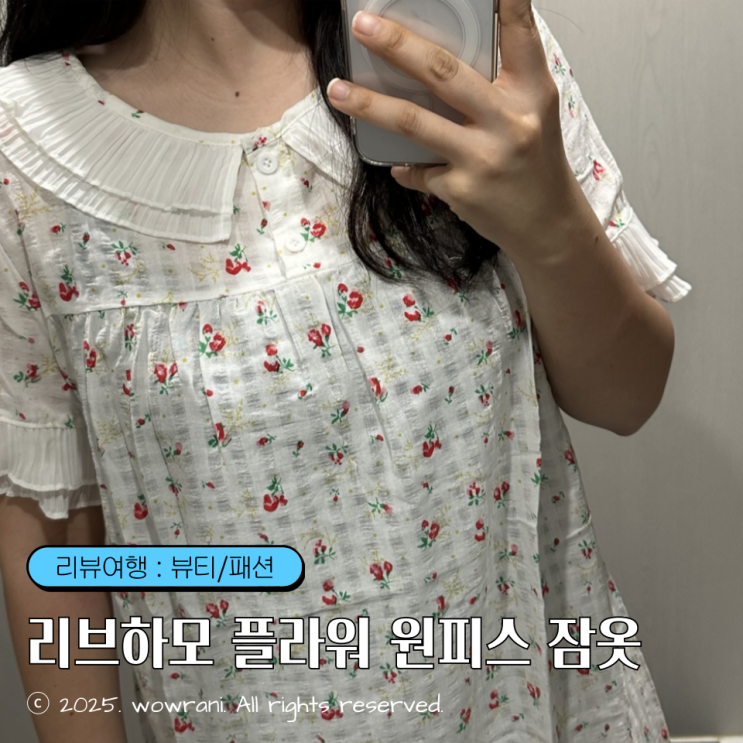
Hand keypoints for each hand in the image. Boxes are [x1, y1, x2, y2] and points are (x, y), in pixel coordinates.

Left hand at [326, 0, 581, 262]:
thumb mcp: (532, 113)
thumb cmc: (536, 163)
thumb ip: (502, 83)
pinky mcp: (460, 191)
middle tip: (363, 26)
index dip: (505, 2)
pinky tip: (398, 164)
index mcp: (531, 93)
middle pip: (444, 73)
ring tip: (336, 89)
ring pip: (415, 123)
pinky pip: (418, 170)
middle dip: (398, 44)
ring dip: (370, 104)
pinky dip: (404, 166)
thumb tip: (442, 58)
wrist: (546, 225)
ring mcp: (482, 158)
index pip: (519, 34)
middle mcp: (508, 122)